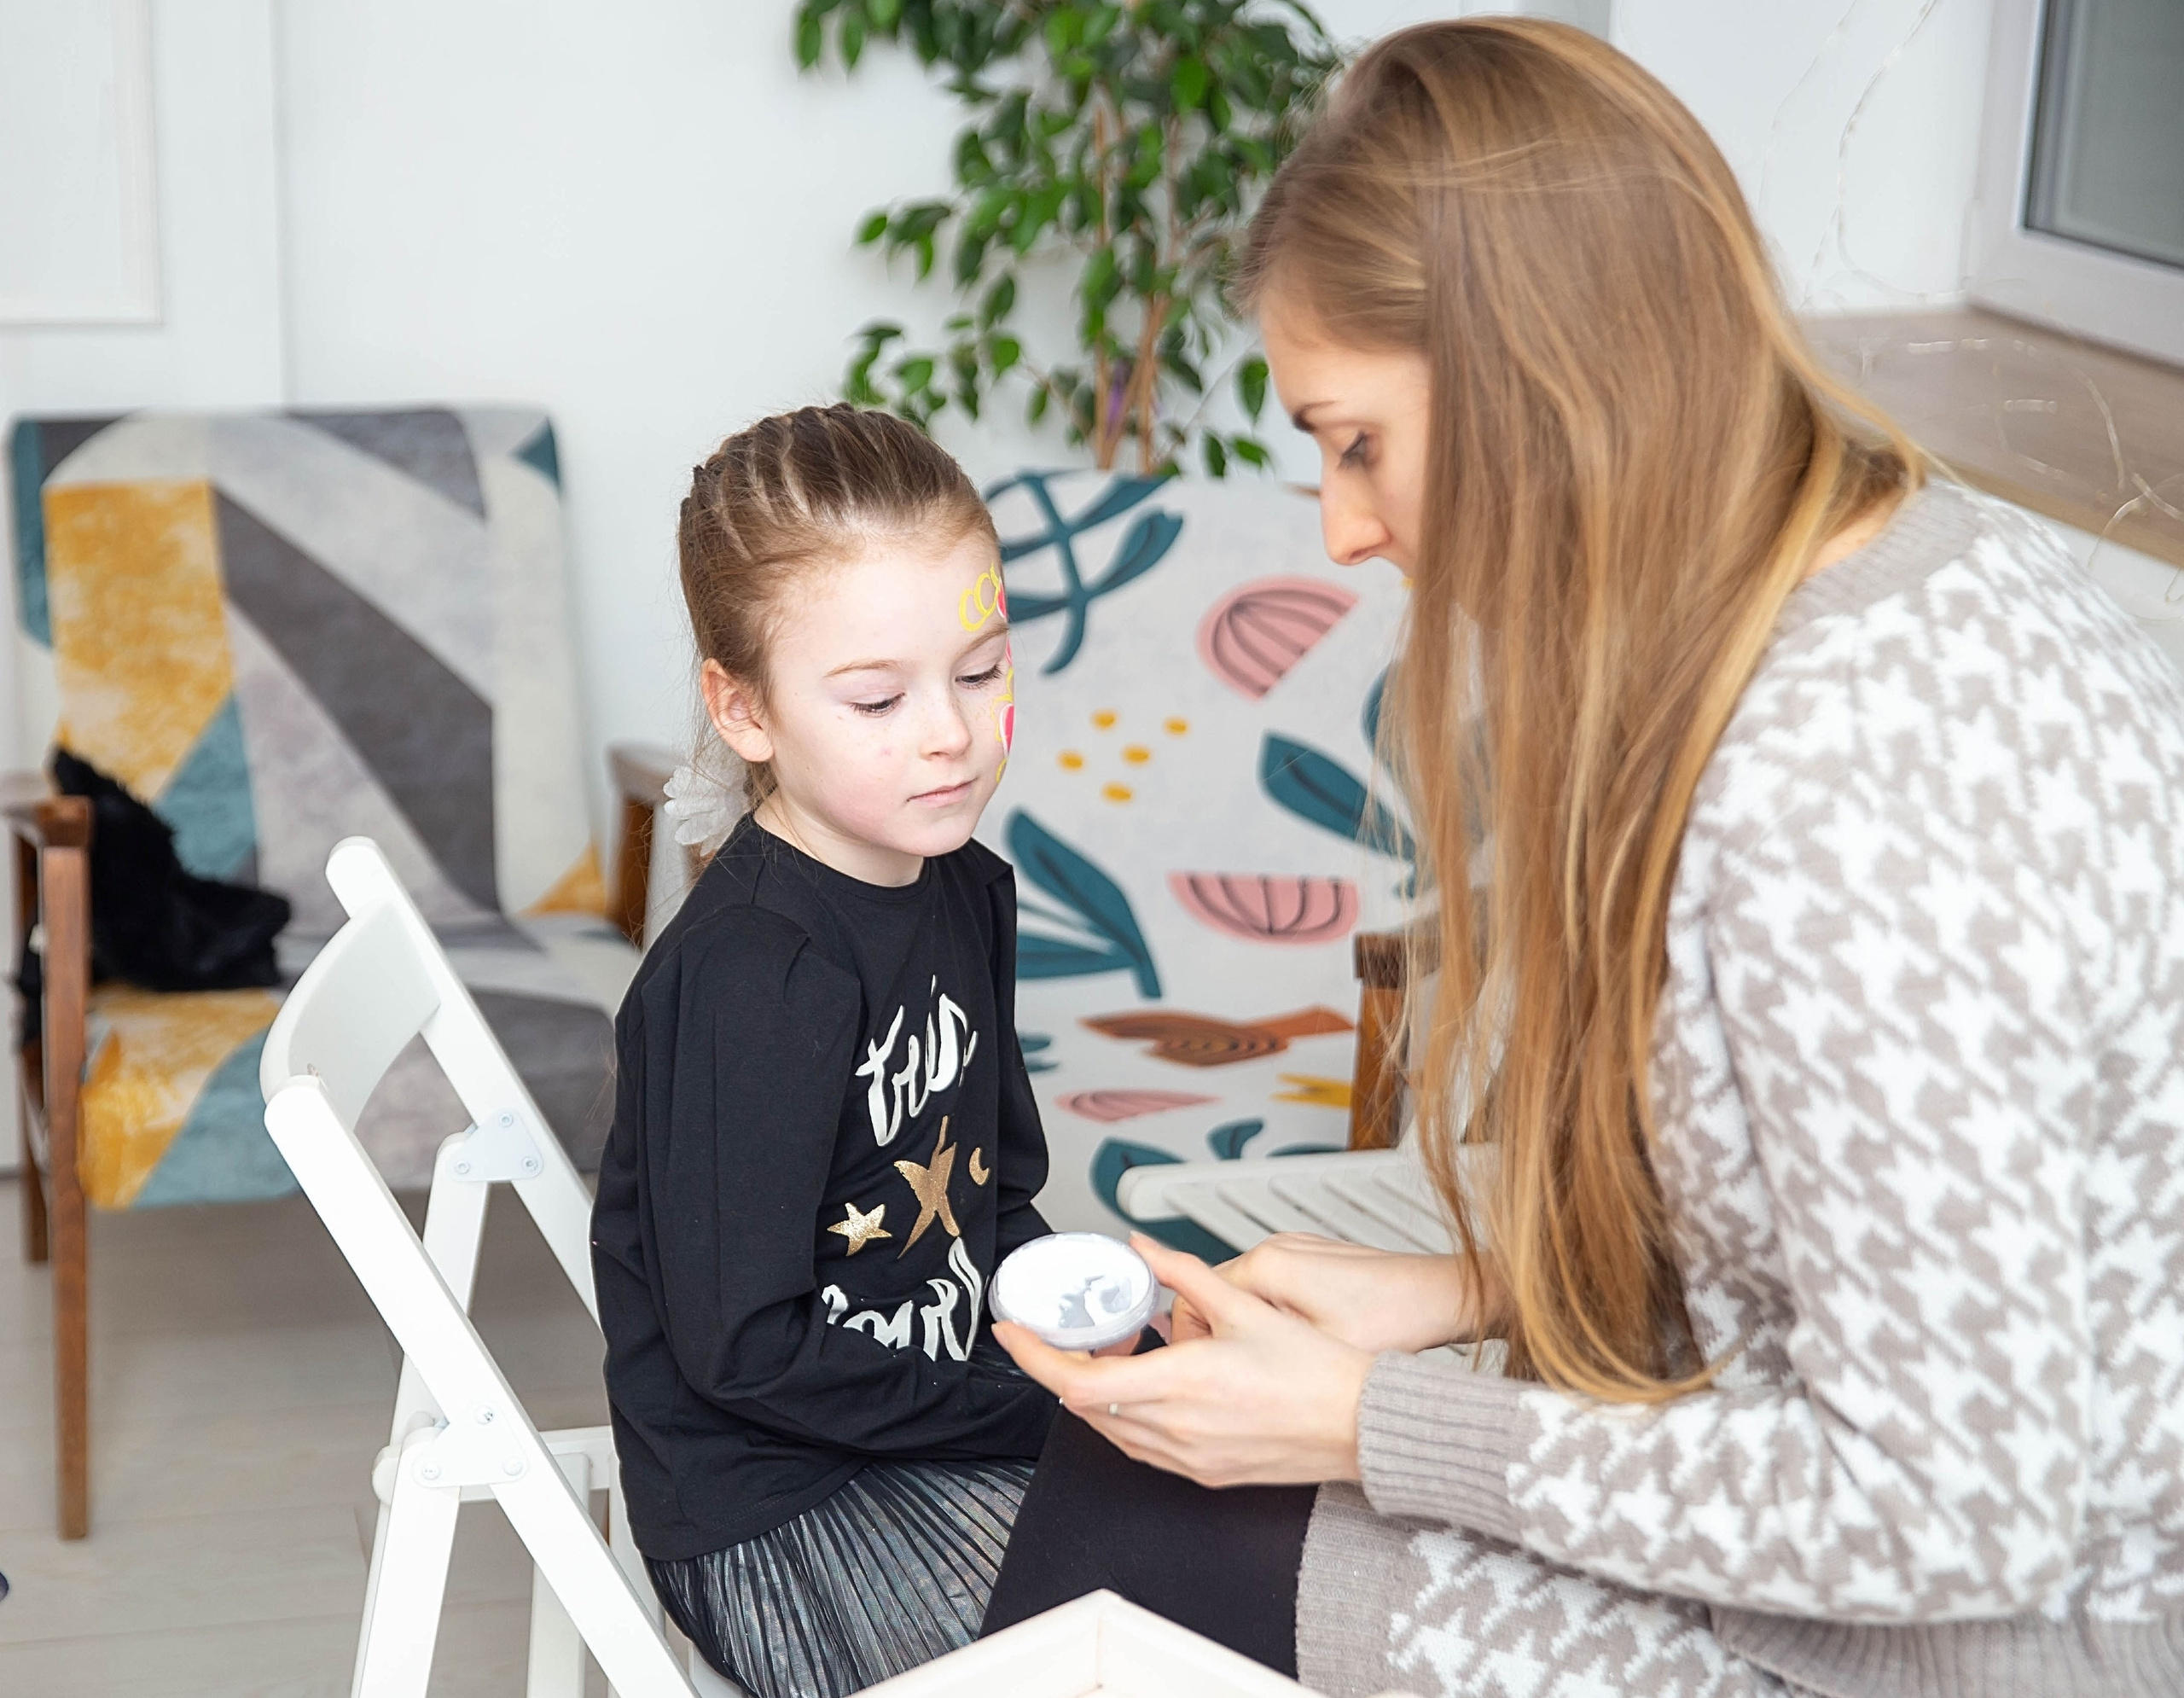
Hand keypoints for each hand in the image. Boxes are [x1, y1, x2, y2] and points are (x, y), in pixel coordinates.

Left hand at [992, 1236, 1371, 1487]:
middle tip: (1059, 1337)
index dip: (1034, 1358)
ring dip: (1092, 1396)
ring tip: (1103, 1358)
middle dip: (1061, 1370)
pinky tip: (1139, 1394)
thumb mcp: (1247, 1305)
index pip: (1076, 1381)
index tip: (1012, 1334)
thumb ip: (1184, 1274)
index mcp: (1179, 1383)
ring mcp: (1187, 1458)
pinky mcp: (1203, 1474)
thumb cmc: (1316, 1371)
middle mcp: (1175, 1428)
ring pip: (1109, 1431)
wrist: (1360, 1426)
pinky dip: (1123, 1420)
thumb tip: (1145, 1248)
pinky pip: (1141, 1450)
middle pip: (1083, 1407)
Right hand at [1169, 1233, 1494, 1355]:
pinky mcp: (1309, 1258)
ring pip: (1238, 1295)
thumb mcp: (1315, 1353)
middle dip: (1215, 1340)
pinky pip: (1266, 1290)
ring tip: (1268, 1367)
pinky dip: (1267, 1319)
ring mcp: (1292, 1249)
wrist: (1440, 1298)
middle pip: (1209, 1296)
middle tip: (1233, 1378)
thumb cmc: (1392, 1320)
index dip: (1190, 1345)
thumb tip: (1210, 1368)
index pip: (1188, 1300)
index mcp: (1266, 1267)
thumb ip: (1253, 1353)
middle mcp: (1274, 1249)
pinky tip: (1294, 1347)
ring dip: (1241, 1331)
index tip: (1201, 1375)